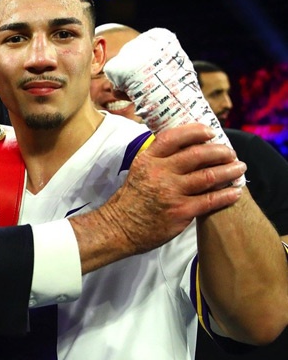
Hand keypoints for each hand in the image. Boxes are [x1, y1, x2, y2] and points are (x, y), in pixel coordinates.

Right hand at [107, 123, 244, 252]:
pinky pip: (211, 200)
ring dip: (229, 170)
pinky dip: (227, 195)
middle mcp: (160, 172)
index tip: (210, 132)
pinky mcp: (181, 211)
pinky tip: (235, 192)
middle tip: (230, 153)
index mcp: (148, 159)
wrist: (119, 228)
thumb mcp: (138, 171)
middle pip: (197, 154)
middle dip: (219, 151)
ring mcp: (172, 192)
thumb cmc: (130, 200)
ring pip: (209, 176)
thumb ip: (158, 160)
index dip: (195, 131)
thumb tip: (186, 150)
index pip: (174, 137)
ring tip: (239, 168)